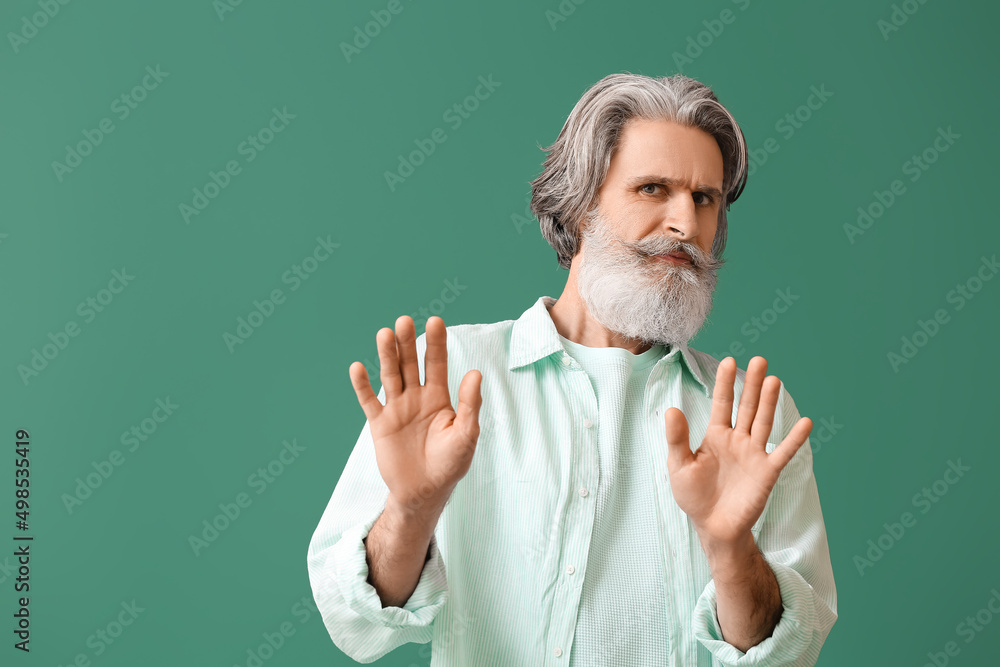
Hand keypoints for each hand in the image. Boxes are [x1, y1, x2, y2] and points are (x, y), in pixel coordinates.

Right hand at [349, 315, 482, 518]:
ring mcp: (396, 408)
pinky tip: (358, 367)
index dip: (436, 343)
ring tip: (384, 333)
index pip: (436, 363)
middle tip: (404, 320)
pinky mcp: (379, 424)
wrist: (425, 492)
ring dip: (386, 355)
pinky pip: (369, 401)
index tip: (436, 320)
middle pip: (410, 363)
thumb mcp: (466, 434)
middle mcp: (416, 397)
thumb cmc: (450, 464)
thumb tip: (475, 373)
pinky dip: (363, 385)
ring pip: (390, 376)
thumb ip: (469, 404)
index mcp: (438, 397)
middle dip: (408, 343)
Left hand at [663, 356, 811, 545]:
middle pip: (746, 406)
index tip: (728, 360)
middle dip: (752, 384)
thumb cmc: (694, 496)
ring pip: (763, 422)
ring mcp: (753, 454)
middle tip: (759, 360)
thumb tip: (671, 410)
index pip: (721, 403)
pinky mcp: (767, 472)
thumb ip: (677, 439)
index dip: (724, 383)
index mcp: (715, 435)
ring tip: (774, 380)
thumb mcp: (679, 465)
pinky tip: (805, 422)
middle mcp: (737, 440)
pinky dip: (794, 439)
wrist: (713, 526)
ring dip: (769, 402)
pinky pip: (782, 453)